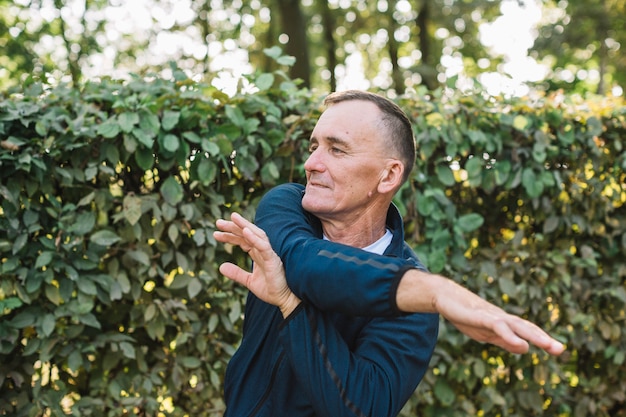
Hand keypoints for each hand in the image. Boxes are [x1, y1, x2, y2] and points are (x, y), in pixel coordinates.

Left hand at [214, 213, 300, 316]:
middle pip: (247, 234)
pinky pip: (264, 246)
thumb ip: (236, 273)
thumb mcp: (249, 281)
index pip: (242, 240)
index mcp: (257, 254)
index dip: (229, 236)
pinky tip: (245, 231)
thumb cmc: (272, 289)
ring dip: (244, 225)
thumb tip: (220, 267)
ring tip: (232, 217)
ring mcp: (269, 254)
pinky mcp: (273, 260)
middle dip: (233, 227)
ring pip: (256, 235)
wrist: (285, 300)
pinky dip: (255, 238)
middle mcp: (263, 251)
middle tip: (217, 222)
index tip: (216, 234)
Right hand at [397, 271, 564, 355]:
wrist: (446, 297)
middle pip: (526, 327)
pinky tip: (521, 344)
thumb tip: (526, 348)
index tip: (559, 349)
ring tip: (550, 346)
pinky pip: (499, 327)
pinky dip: (511, 336)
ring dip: (535, 336)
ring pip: (517, 326)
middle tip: (561, 350)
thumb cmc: (466, 315)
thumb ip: (505, 341)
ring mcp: (492, 316)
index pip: (527, 331)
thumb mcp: (487, 334)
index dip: (542, 339)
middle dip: (544, 338)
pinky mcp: (481, 316)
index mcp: (504, 323)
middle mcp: (502, 318)